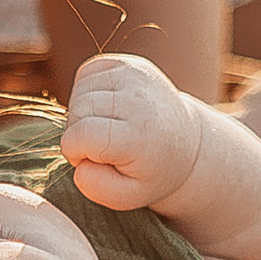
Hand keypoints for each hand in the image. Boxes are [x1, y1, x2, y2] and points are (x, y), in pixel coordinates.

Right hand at [61, 51, 203, 211]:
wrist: (185, 142)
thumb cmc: (151, 173)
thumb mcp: (127, 197)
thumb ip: (96, 187)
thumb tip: (79, 161)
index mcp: (139, 135)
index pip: (80, 136)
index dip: (75, 153)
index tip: (93, 161)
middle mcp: (138, 99)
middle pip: (77, 112)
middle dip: (78, 133)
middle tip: (102, 147)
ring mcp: (134, 75)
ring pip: (79, 92)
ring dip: (82, 113)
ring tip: (106, 127)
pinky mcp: (128, 62)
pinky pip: (86, 73)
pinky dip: (87, 92)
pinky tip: (106, 108)